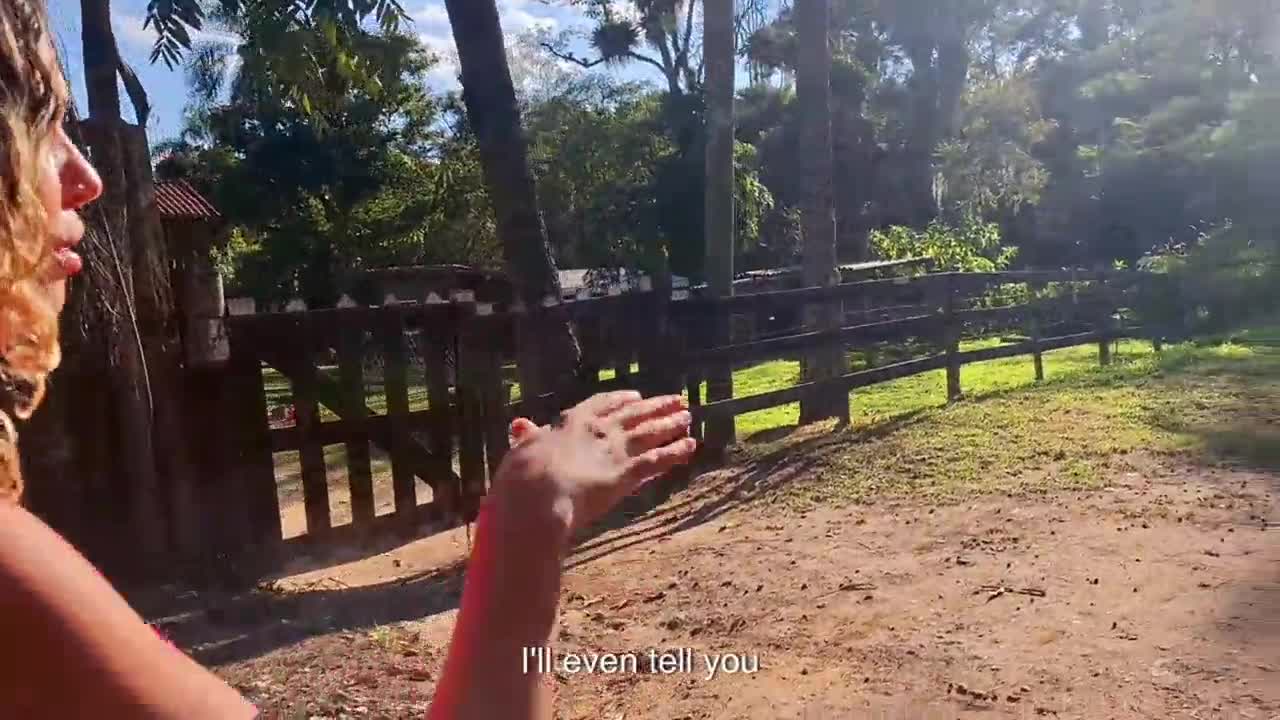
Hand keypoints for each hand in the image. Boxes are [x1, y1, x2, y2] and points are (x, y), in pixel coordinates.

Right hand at [491, 391, 696, 541]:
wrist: (536, 497)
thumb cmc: (520, 478)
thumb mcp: (519, 451)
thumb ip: (528, 438)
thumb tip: (520, 423)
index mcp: (570, 423)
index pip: (599, 404)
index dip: (619, 400)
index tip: (635, 396)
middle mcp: (597, 431)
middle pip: (632, 414)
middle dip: (655, 407)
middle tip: (676, 399)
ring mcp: (614, 451)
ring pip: (648, 432)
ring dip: (669, 423)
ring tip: (688, 416)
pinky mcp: (627, 475)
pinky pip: (657, 460)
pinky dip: (675, 452)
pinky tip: (691, 446)